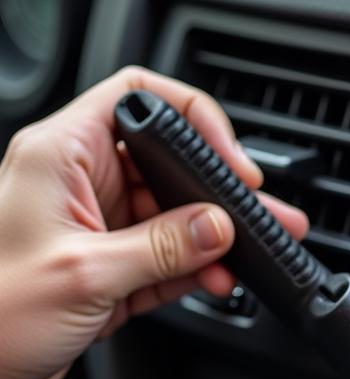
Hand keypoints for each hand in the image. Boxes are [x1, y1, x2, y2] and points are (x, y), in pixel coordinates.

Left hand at [0, 67, 308, 378]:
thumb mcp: (85, 274)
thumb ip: (162, 247)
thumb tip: (218, 227)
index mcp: (59, 157)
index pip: (137, 99)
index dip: (192, 119)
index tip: (230, 161)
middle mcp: (78, 185)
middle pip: (166, 164)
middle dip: (217, 189)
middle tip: (262, 209)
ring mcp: (94, 228)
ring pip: (172, 215)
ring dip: (214, 236)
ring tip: (255, 251)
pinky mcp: (105, 270)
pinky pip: (165, 257)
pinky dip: (195, 268)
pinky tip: (217, 278)